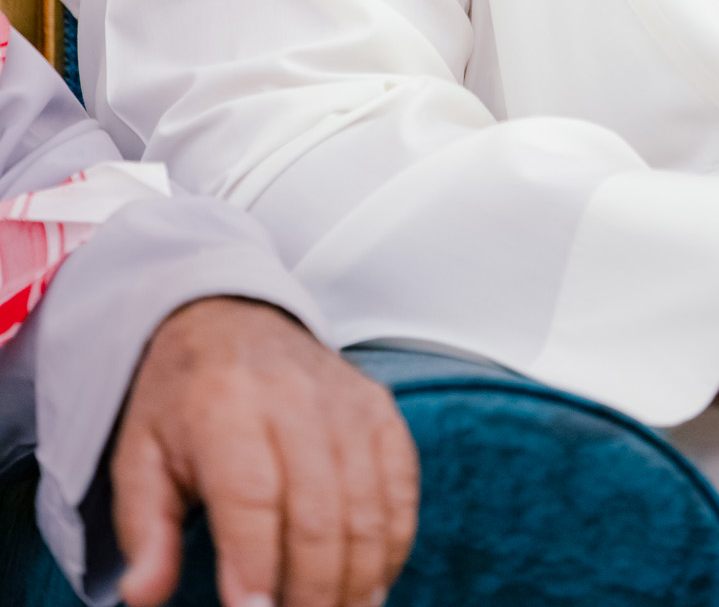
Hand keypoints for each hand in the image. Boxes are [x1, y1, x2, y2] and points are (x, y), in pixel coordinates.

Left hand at [113, 297, 418, 606]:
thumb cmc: (183, 400)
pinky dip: (392, 544)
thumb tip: (143, 595)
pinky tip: (369, 583)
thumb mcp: (140, 456)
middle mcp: (293, 396)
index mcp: (224, 404)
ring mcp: (345, 400)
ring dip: (356, 581)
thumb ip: (144, 530)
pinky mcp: (379, 407)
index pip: (251, 496)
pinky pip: (401, 486)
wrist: (230, 316)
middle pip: (319, 512)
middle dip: (312, 592)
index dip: (256, 564)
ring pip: (367, 507)